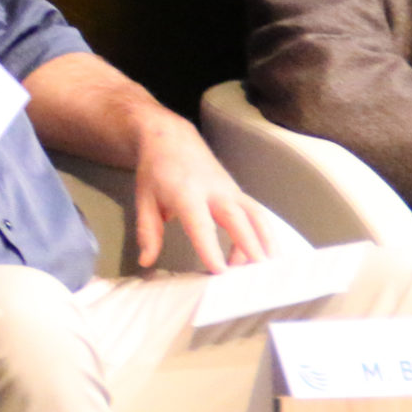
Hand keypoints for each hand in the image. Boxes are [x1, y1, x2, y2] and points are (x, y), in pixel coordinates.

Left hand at [132, 113, 275, 270]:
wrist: (170, 138)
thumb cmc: (156, 171)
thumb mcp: (143, 199)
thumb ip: (148, 231)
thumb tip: (146, 261)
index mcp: (186, 192)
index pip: (200, 223)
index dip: (211, 247)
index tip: (219, 270)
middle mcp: (213, 190)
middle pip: (237, 218)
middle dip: (249, 246)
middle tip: (256, 273)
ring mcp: (229, 189)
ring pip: (255, 214)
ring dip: (265, 240)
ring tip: (268, 267)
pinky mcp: (237, 191)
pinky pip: (256, 212)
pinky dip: (264, 232)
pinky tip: (265, 253)